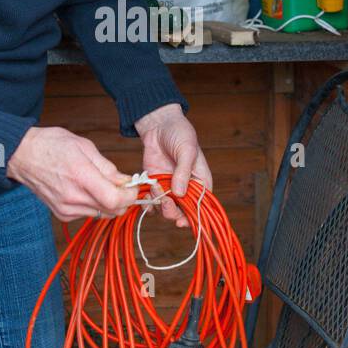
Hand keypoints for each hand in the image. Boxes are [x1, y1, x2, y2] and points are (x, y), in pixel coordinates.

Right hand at [7, 125, 138, 221]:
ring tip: (101, 184)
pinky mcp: (62, 214)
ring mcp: (66, 208)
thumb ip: (107, 167)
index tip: (133, 186)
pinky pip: (88, 214)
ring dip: (108, 203)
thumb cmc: (51, 145)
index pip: (116, 200)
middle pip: (112, 211)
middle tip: (121, 185)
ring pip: (102, 214)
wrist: (22, 155)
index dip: (130, 196)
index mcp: (81, 176)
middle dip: (123, 199)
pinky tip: (85, 190)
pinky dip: (94, 204)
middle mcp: (73, 197)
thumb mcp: (84, 146)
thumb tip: (125, 181)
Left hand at [133, 103, 211, 227]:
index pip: (202, 206)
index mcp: (201, 182)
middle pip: (183, 212)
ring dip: (159, 203)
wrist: (158, 124)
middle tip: (165, 201)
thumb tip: (180, 194)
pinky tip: (146, 192)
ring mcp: (170, 188)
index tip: (182, 222)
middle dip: (173, 211)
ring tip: (154, 185)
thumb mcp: (186, 150)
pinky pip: (152, 203)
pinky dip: (147, 203)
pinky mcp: (155, 185)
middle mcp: (186, 188)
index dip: (194, 218)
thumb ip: (183, 171)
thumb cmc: (179, 133)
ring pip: (166, 210)